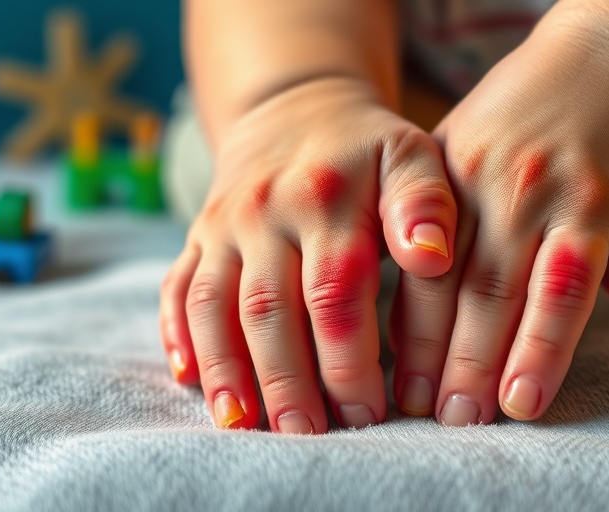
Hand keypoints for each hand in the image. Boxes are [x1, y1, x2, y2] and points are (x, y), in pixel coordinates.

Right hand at [160, 78, 457, 432]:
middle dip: (286, 381)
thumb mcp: (410, 155)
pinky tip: (188, 379)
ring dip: (225, 370)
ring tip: (242, 425)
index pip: (335, 294)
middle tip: (308, 437)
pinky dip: (177, 335)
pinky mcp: (197, 238)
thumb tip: (432, 258)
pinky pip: (176, 289)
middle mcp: (264, 212)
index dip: (349, 360)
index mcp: (325, 198)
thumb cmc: (366, 150)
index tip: (370, 413)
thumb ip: (425, 204)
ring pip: (212, 306)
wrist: (295, 110)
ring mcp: (222, 226)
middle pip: (268, 311)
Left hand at [389, 9, 608, 424]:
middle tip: (424, 416)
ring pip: (503, 294)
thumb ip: (444, 218)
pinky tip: (527, 391)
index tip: (390, 381)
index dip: (401, 330)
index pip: (413, 266)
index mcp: (445, 177)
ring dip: (480, 364)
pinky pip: (568, 287)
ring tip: (468, 418)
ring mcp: (545, 194)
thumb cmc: (535, 110)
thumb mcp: (468, 145)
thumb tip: (438, 303)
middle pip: (448, 288)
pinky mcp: (604, 204)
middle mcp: (486, 185)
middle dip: (432, 360)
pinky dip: (544, 345)